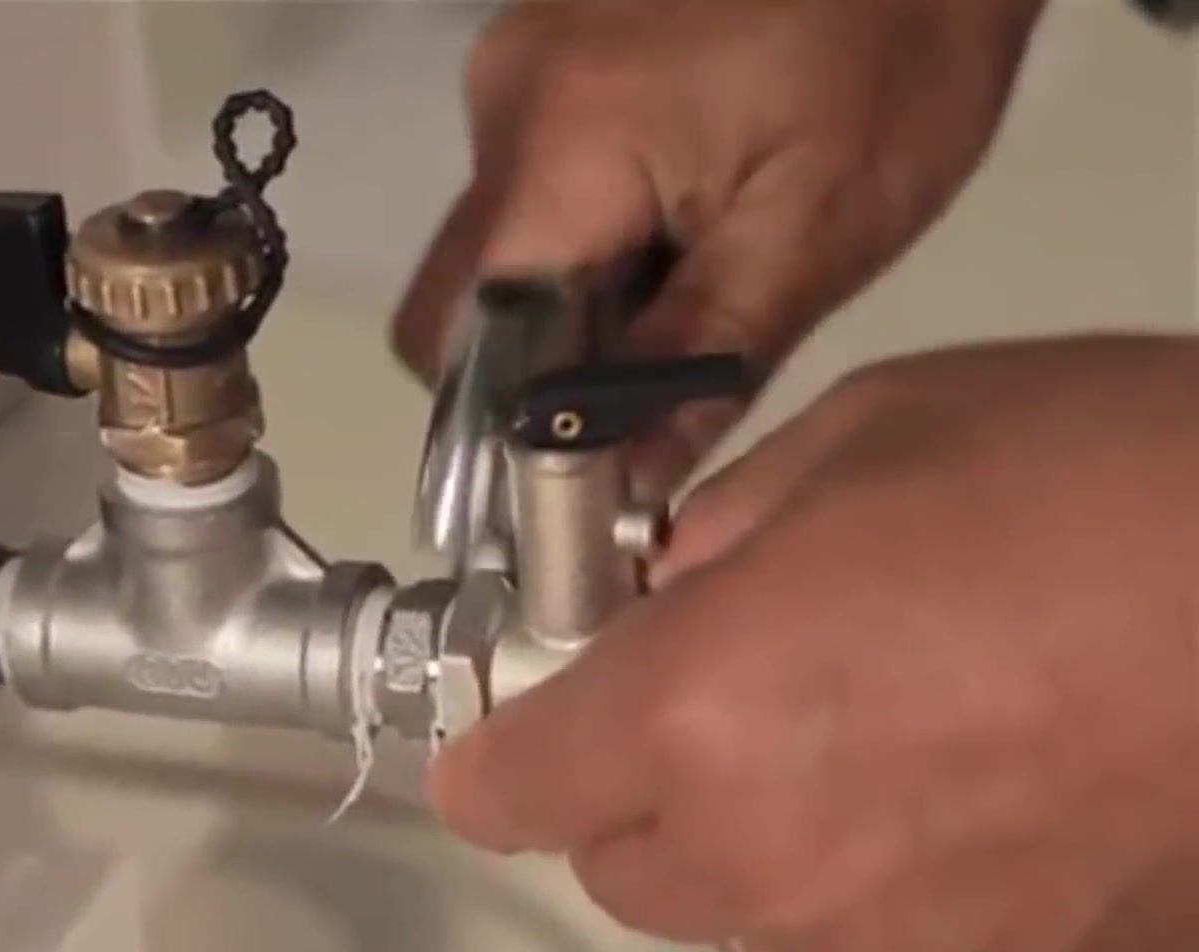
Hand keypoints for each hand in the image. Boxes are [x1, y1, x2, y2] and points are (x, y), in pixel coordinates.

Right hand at [393, 0, 1043, 497]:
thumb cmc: (897, 57)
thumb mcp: (818, 230)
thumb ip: (706, 364)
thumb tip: (619, 489)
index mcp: (558, 143)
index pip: (460, 339)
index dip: (505, 428)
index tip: (582, 484)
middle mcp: (499, 100)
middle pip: (466, 299)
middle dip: (550, 368)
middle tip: (662, 388)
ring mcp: (515, 67)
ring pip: (500, 249)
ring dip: (578, 303)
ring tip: (696, 284)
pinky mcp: (544, 55)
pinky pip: (531, 190)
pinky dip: (591, 239)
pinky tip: (683, 219)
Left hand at [430, 336, 1198, 951]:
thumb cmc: (1100, 479)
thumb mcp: (874, 430)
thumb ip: (724, 527)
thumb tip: (670, 587)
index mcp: (698, 718)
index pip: (504, 793)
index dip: (512, 747)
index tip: (544, 709)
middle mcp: (770, 867)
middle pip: (622, 869)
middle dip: (647, 787)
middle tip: (746, 687)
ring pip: (750, 924)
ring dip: (772, 847)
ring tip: (901, 732)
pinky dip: (902, 893)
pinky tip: (1001, 796)